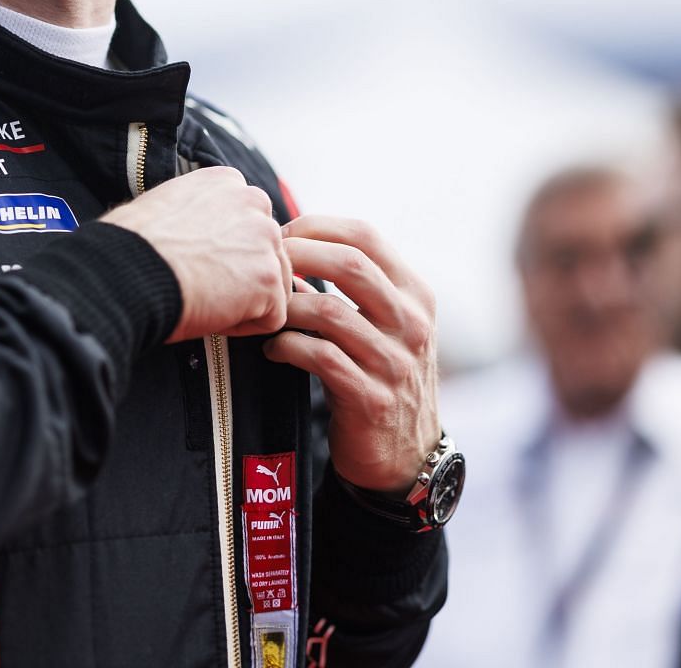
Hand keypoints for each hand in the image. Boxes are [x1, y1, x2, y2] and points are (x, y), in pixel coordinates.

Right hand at [102, 166, 290, 341]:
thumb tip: (205, 235)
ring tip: (203, 299)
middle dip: (240, 275)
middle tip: (201, 286)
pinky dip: (243, 326)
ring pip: (271, 283)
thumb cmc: (131, 246)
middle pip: (265, 251)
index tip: (195, 262)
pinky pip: (271, 316)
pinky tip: (211, 315)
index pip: (247, 222)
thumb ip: (200, 212)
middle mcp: (253, 200)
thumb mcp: (166, 205)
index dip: (224, 251)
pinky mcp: (268, 278)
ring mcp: (266, 239)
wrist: (126, 272)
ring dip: (244, 300)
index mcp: (226, 181)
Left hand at [263, 216, 440, 493]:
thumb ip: (351, 287)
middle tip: (265, 266)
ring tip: (266, 314)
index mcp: (415, 294)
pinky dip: (286, 346)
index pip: (366, 236)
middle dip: (297, 256)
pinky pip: (320, 357)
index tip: (281, 236)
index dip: (316, 227)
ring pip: (329, 311)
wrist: (406, 454)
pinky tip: (272, 348)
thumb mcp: (385, 324)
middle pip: (349, 264)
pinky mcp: (371, 399)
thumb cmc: (382, 374)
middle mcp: (412, 323)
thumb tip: (289, 248)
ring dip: (286, 307)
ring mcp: (395, 363)